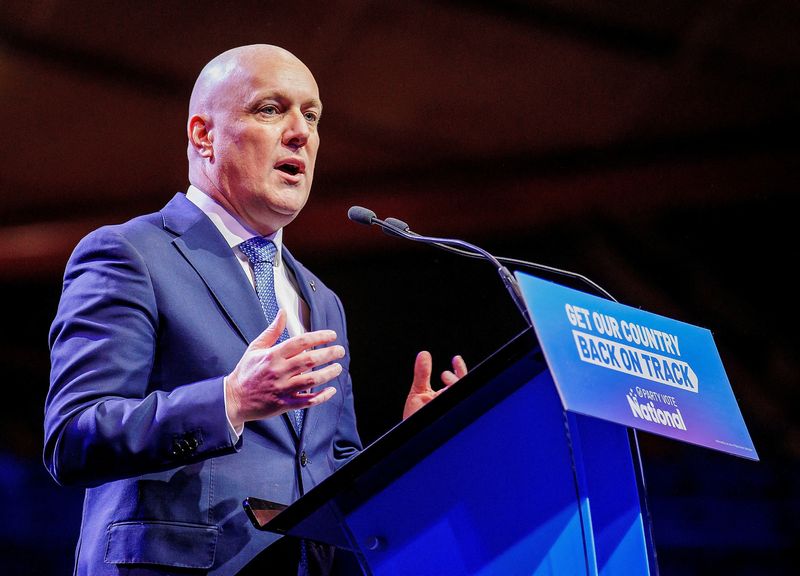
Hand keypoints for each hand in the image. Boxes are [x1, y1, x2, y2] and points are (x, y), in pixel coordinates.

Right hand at [225, 310, 343, 428]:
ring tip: (338, 368)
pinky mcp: (284, 404)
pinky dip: (321, 396)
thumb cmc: (246, 372)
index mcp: (273, 355)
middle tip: (340, 350)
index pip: (300, 342)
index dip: (319, 337)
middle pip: (309, 360)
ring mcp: (282, 389)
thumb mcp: (255, 348)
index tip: (331, 335)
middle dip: (328, 354)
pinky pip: (307, 401)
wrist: (233, 399)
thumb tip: (283, 313)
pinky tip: (331, 390)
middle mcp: (279, 371)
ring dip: (328, 373)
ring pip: (311, 380)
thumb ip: (272, 331)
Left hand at [403, 351, 467, 419]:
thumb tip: (424, 354)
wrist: (407, 437)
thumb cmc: (414, 418)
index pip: (460, 381)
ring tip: (443, 382)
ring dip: (455, 387)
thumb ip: (422, 373)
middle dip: (457, 379)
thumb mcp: (418, 391)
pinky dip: (455, 400)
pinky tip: (446, 393)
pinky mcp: (450, 421)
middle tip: (443, 375)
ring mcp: (451, 412)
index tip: (455, 359)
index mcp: (447, 396)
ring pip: (463, 397)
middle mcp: (452, 403)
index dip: (460, 369)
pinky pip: (458, 411)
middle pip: (464, 388)